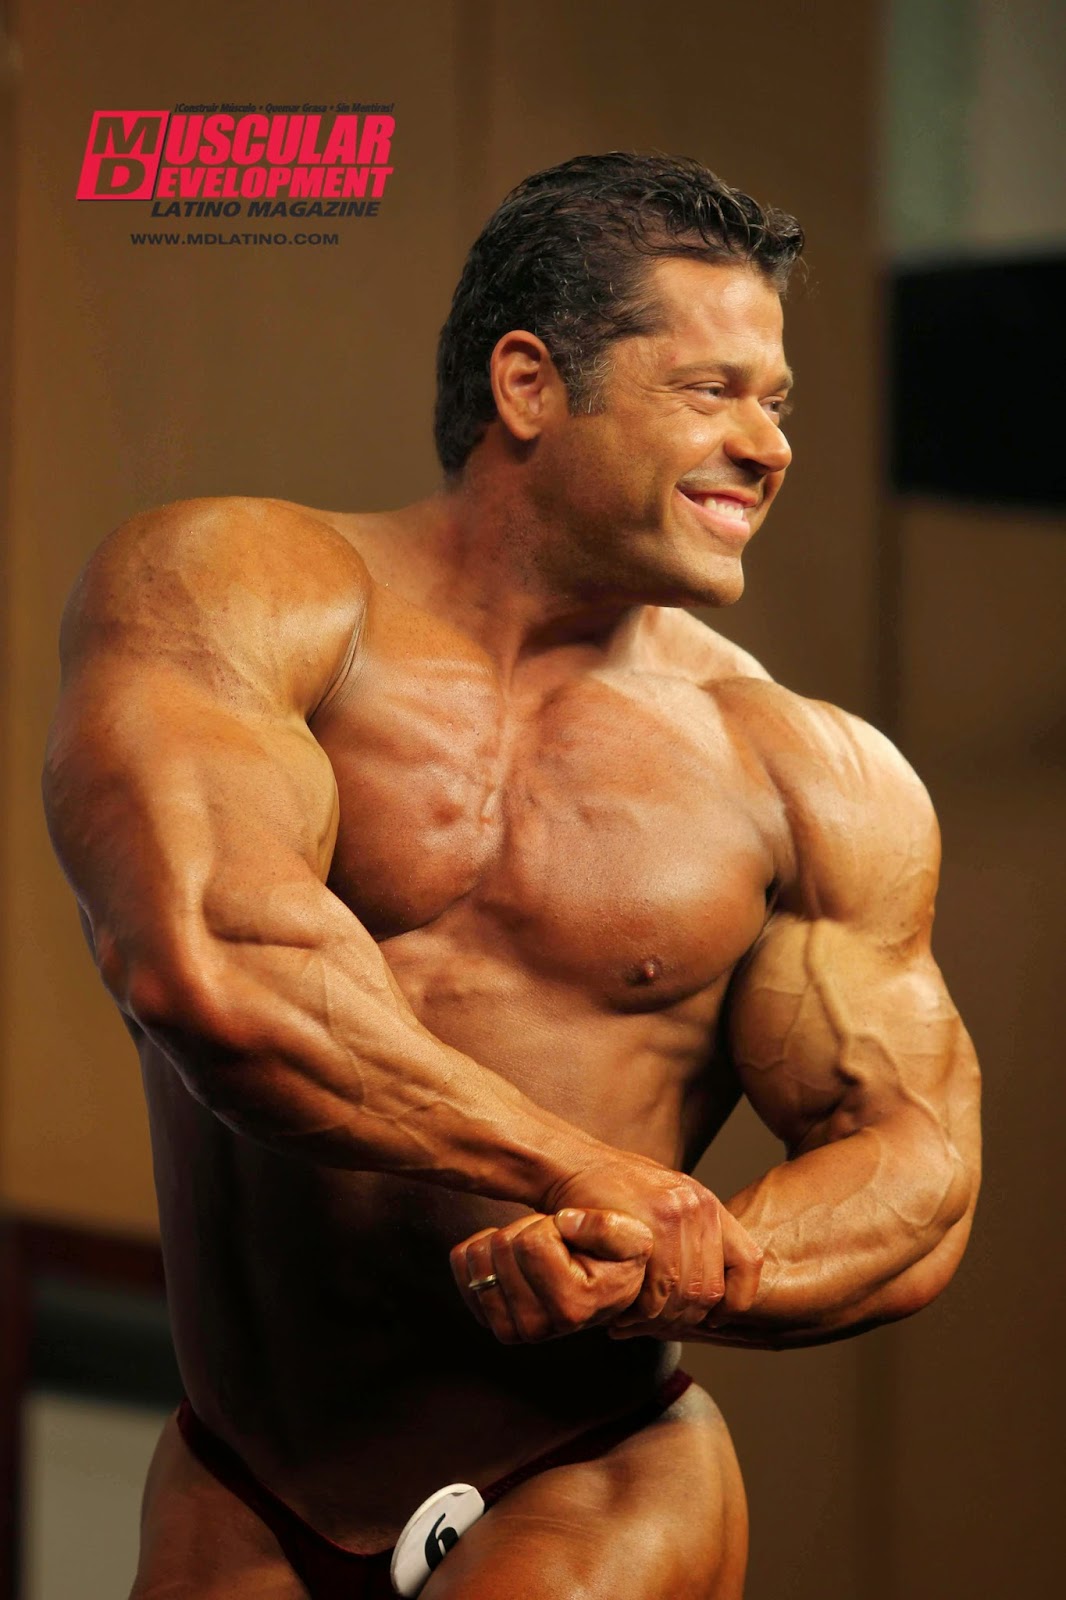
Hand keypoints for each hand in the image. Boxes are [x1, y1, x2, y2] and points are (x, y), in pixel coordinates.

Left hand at [450, 1209, 652, 1343]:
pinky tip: (508, 1255)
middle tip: (554, 1246)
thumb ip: (606, 1226)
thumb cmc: (615, 1260)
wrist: (601, 1286)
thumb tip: (566, 1222)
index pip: (532, 1244)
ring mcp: (512, 1328)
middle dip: (526, 1231)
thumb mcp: (632, 1237)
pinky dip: (478, 1248)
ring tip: (536, 1254)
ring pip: (479, 1257)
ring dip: (505, 1239)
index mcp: (574, 1307)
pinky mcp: (490, 1318)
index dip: (549, 1226)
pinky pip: (462, 1265)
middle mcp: (539, 1327)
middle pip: (502, 1248)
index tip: (570, 1238)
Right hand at [542, 1153, 763, 1334]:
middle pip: (709, 1289)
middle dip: (680, 1319)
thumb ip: (689, 1240)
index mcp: (709, 1205)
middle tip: (652, 1327)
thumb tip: (708, 1297)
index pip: (748, 1263)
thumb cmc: (613, 1193)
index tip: (713, 1317)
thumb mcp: (663, 1204)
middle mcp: (698, 1207)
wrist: (573, 1166)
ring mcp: (674, 1214)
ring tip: (632, 1323)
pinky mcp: (645, 1224)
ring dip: (656, 1319)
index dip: (736, 1300)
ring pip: (681, 1294)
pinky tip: (620, 1312)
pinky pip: (652, 1289)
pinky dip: (637, 1311)